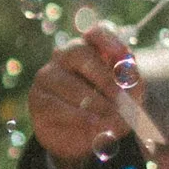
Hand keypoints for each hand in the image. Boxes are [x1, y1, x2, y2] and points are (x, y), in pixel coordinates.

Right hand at [25, 24, 134, 167]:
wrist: (85, 137)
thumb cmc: (110, 107)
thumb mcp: (129, 95)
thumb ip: (130, 82)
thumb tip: (127, 77)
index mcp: (93, 48)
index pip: (98, 31)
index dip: (109, 39)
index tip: (122, 54)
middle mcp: (66, 55)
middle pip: (80, 52)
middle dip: (105, 79)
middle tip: (122, 101)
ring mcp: (48, 75)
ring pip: (71, 84)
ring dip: (97, 105)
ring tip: (112, 120)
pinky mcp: (38, 98)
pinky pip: (59, 106)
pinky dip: (81, 118)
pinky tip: (95, 126)